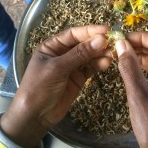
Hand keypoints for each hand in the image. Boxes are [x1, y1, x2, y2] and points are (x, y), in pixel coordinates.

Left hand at [0, 25, 110, 147]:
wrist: (34, 116)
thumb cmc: (39, 87)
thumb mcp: (58, 68)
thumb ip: (80, 54)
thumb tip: (101, 39)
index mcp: (52, 46)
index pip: (74, 34)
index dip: (90, 31)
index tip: (107, 30)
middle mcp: (63, 53)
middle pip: (83, 44)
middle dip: (97, 43)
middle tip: (113, 42)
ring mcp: (72, 66)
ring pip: (89, 56)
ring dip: (100, 54)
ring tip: (112, 53)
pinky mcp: (79, 78)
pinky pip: (90, 68)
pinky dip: (99, 65)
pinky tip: (107, 63)